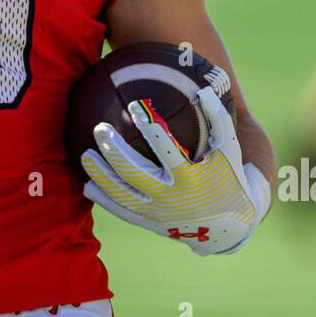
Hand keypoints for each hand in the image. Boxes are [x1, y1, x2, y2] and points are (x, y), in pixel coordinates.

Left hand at [81, 87, 270, 255]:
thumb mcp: (229, 149)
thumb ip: (217, 119)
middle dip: (115, 151)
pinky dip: (105, 200)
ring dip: (101, 176)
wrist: (230, 227)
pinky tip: (87, 185)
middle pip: (136, 174)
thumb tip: (203, 89)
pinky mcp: (151, 224)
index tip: (135, 106)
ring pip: (123, 195)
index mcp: (191, 177)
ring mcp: (159, 214)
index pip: (166, 150)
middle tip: (99, 128)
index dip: (150, 128)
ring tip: (85, 156)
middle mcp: (172, 198)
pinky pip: (123, 212)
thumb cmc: (229, 178)